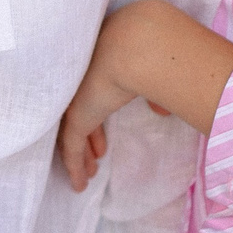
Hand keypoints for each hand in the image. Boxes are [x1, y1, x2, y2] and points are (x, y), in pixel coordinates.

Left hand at [57, 29, 141, 193]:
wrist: (138, 47)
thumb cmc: (154, 56)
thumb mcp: (157, 77)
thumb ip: (156, 94)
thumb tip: (162, 110)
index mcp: (100, 72)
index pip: (95, 100)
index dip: (98, 124)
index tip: (103, 143)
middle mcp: (83, 84)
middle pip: (81, 117)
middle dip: (89, 140)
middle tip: (96, 157)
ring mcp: (76, 100)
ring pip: (73, 134)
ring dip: (82, 156)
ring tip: (90, 173)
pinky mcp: (75, 117)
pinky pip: (71, 149)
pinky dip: (74, 168)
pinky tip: (79, 186)